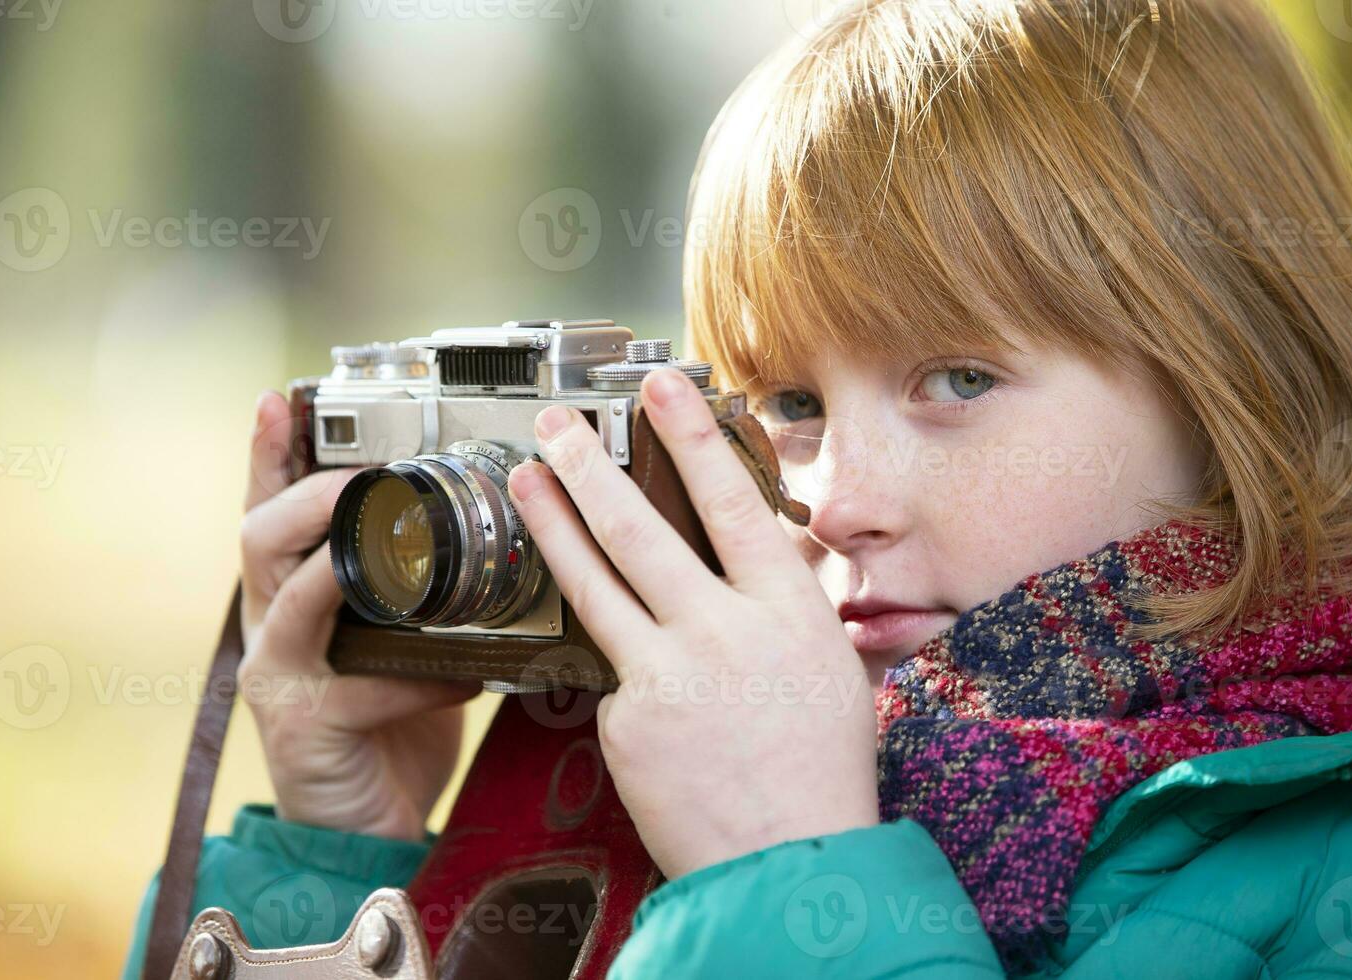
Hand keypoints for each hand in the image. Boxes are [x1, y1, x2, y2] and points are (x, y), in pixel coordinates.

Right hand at [237, 391, 477, 840]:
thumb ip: (420, 597)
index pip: (272, 511)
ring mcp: (279, 677)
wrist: (369, 829)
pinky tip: (460, 679)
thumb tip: (490, 542)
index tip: (276, 400)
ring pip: (287, 598)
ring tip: (392, 546)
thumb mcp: (404, 645)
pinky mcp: (303, 727)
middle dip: (309, 493)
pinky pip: (356, 687)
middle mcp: (273, 628)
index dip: (268, 455)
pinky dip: (415, 679)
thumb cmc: (391, 727)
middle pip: (259, 536)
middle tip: (360, 475)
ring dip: (343, 564)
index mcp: (297, 598)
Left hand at [506, 368, 878, 878]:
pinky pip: (611, 677)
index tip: (660, 389)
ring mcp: (667, 676)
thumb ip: (782, 605)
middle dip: (589, 466)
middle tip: (557, 424)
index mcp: (786, 612)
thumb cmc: (819, 770)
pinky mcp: (625, 721)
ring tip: (524, 477)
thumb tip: (759, 551)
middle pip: (639, 530)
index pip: (732, 503)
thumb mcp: (827, 668)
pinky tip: (652, 702)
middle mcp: (724, 633)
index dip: (690, 438)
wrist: (790, 866)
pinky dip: (624, 675)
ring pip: (595, 583)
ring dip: (552, 523)